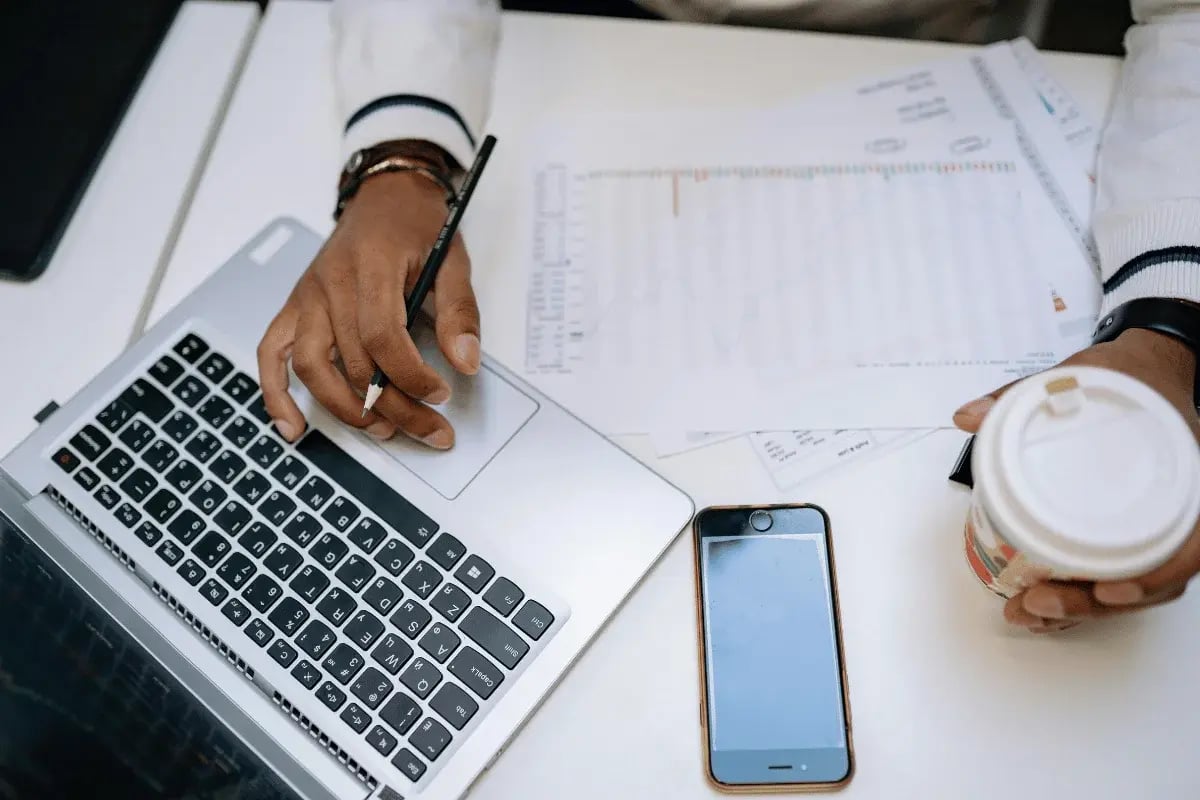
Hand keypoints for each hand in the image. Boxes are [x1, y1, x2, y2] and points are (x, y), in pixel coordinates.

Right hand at [257, 170, 479, 447]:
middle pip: (354, 361)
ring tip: (380, 431)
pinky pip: (272, 353)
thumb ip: (459, 312)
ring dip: (345, 409)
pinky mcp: (295, 305)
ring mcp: (308, 295)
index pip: (382, 336)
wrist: (385, 193)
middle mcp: (331, 282)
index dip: (411, 376)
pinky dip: (276, 393)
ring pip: (312, 366)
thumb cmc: (418, 225)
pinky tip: (293, 426)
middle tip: (428, 429)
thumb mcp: (452, 261)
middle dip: (394, 406)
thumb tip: (465, 363)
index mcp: (373, 265)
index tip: (440, 395)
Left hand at [953, 328, 1199, 632]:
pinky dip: (1087, 598)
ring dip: (1085, 609)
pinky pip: (1124, 577)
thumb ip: (1020, 394)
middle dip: (1095, 604)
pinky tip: (1047, 608)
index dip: (1156, 575)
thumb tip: (966, 416)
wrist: (1151, 371)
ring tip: (1030, 612)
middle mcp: (1184, 509)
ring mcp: (1163, 526)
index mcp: (1186, 475)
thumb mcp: (1078, 374)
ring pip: (1138, 587)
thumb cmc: (1126, 378)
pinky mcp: (1139, 535)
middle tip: (1038, 603)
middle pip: (1156, 578)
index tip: (1111, 590)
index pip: (1192, 542)